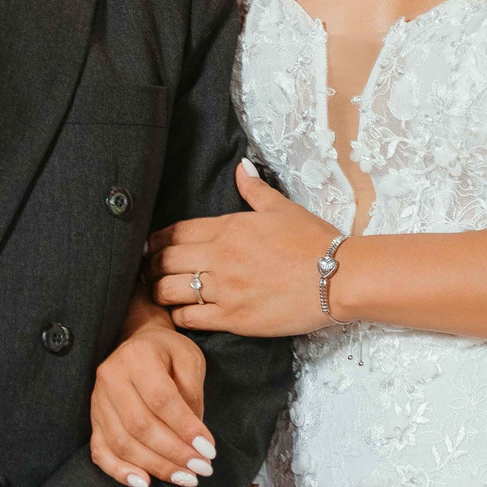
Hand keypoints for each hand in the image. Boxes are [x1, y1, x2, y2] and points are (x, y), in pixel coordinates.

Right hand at [91, 313, 213, 486]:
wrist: (138, 344)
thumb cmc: (168, 353)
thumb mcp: (190, 359)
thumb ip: (192, 393)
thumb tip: (193, 437)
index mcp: (137, 357)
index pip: (161, 400)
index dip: (185, 428)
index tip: (209, 449)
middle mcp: (111, 378)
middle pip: (140, 425)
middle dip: (173, 453)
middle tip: (201, 468)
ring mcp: (97, 401)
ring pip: (122, 442)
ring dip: (155, 466)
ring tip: (184, 478)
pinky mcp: (93, 420)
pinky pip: (100, 451)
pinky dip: (119, 471)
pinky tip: (143, 483)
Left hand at [149, 162, 337, 337]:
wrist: (337, 277)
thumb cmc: (313, 241)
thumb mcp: (282, 207)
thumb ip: (254, 189)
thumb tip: (240, 167)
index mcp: (228, 227)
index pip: (174, 232)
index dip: (155, 240)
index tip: (150, 247)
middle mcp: (219, 257)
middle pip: (164, 261)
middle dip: (151, 266)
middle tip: (149, 272)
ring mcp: (224, 289)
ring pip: (168, 291)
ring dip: (158, 292)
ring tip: (159, 294)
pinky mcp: (233, 318)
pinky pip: (189, 318)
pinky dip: (177, 317)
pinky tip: (179, 314)